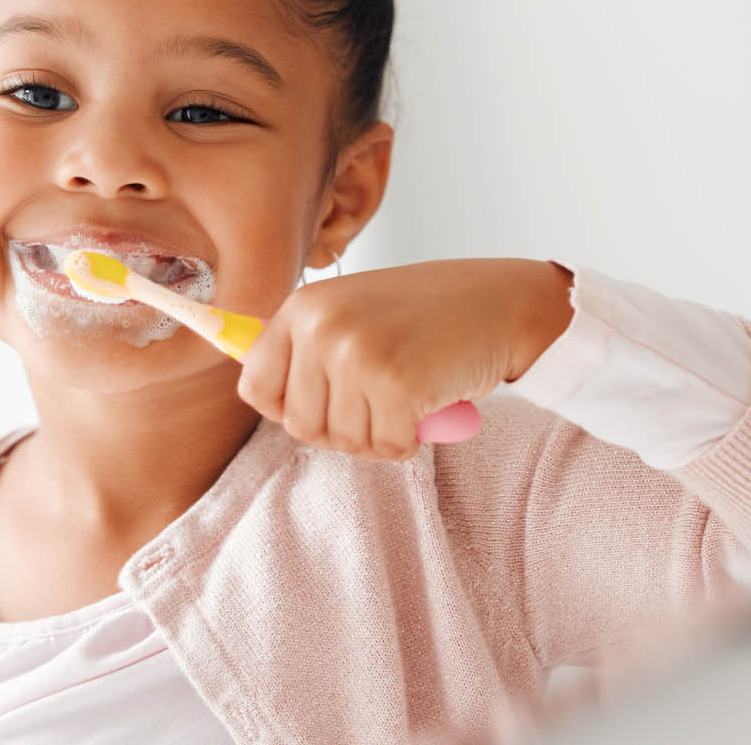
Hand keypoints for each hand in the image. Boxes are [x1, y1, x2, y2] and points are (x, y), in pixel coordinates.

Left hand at [236, 258, 574, 459]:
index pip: (255, 388)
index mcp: (302, 307)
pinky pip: (388, 448)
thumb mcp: (350, 314)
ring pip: (344, 442)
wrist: (498, 302)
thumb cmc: (425, 316)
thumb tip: (251, 387)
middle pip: (300, 426)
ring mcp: (357, 354)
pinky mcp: (397, 385)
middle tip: (380, 398)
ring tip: (407, 392)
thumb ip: (305, 349)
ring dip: (380, 433)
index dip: (291, 408)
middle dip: (342, 427)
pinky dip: (411, 439)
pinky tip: (428, 403)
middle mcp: (321, 326)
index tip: (327, 400)